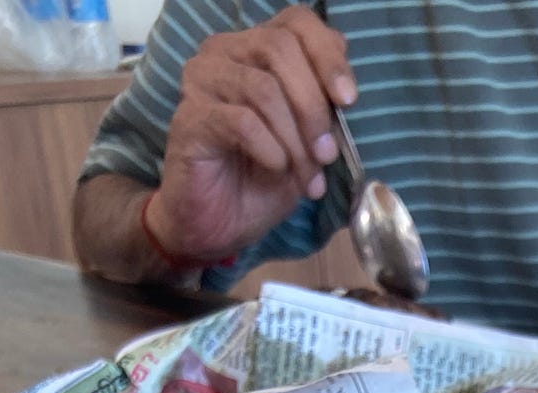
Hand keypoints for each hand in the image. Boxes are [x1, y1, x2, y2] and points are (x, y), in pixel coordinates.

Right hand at [148, 5, 355, 266]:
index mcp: (256, 49)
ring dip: (295, 139)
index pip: (296, 23)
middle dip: (313, 106)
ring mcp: (203, 80)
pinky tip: (276, 169)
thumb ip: (323, 107)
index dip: (327, 55)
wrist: (220, 225)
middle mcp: (225, 53)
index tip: (347, 100)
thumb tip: (344, 90)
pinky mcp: (190, 116)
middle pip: (280, 49)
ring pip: (263, 88)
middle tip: (326, 154)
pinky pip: (242, 122)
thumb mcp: (306, 141)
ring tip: (306, 175)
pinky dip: (270, 150)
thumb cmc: (262, 179)